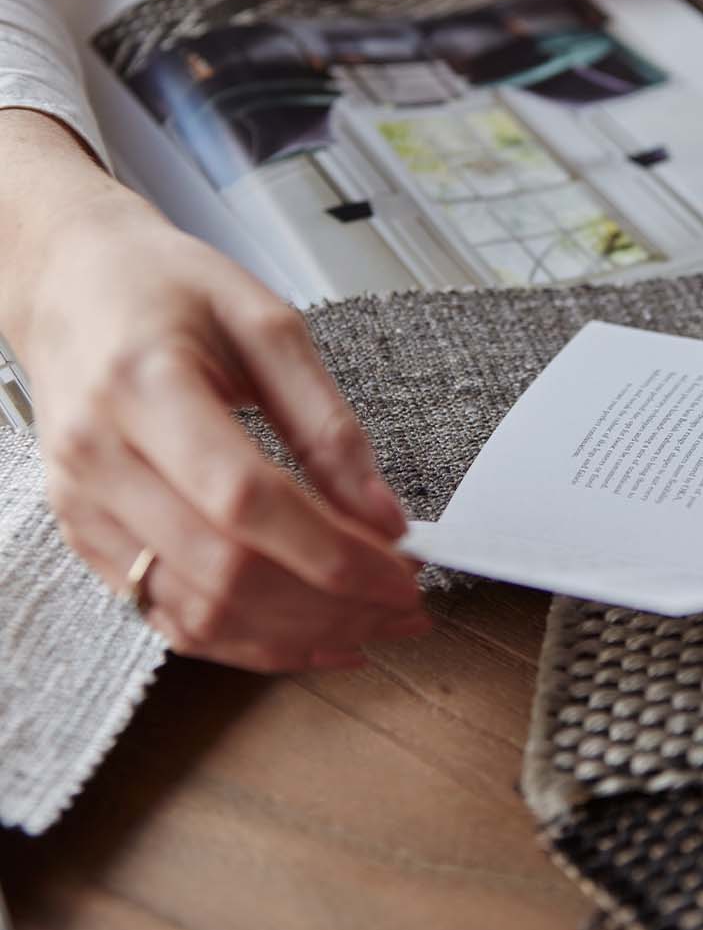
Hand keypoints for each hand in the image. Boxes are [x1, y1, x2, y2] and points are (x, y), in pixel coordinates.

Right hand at [3, 121, 428, 673]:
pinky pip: (169, 617)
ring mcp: (84, 507)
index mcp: (144, 384)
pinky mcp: (87, 538)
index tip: (402, 571)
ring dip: (296, 636)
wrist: (72, 288)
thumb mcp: (265, 323)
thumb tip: (383, 517)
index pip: (245, 499)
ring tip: (370, 627)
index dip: (333, 550)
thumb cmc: (165, 289)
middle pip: (224, 570)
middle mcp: (100, 456)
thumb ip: (326, 423)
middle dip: (330, 603)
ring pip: (197, 612)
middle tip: (403, 606)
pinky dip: (247, 641)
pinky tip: (310, 637)